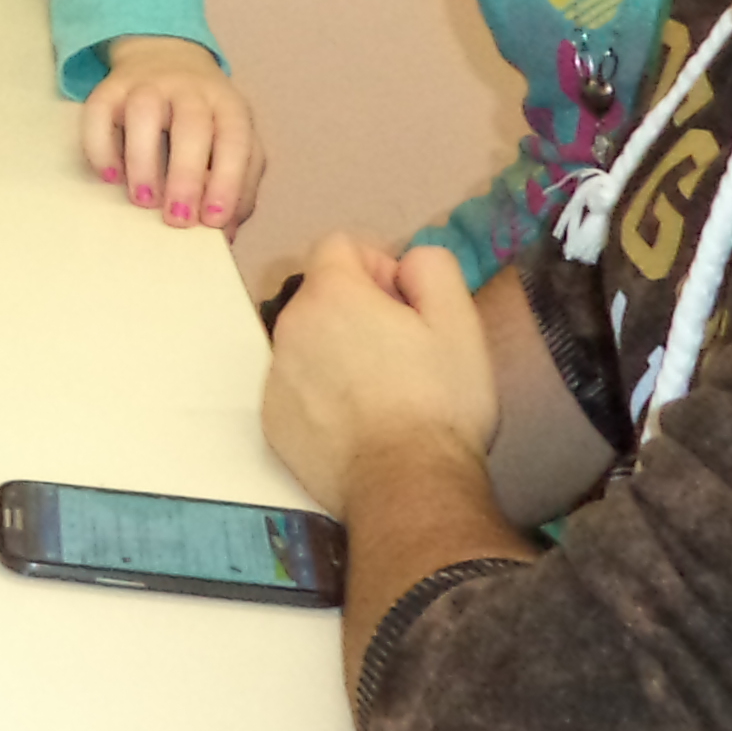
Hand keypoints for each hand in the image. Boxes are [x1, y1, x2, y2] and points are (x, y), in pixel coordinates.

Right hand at [77, 36, 267, 230]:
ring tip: (142, 200)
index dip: (227, 180)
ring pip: (143, 112)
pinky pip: (99, 111)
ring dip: (143, 160)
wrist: (166, 57)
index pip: (235, 140)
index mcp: (228, 105)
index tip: (213, 220)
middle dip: (185, 177)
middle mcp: (190, 89)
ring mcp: (148, 84)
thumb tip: (226, 234)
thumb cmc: (205, 119)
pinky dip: (101, 146)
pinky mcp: (111, 87)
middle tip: (177, 219)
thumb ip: (238, 185)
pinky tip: (110, 177)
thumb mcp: (232, 143)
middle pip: (192, 125)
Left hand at [259, 236, 497, 516]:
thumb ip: (431, 266)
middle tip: (403, 350)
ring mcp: (274, 376)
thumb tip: (406, 262)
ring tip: (383, 393)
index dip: (379, 265)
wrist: (406, 485)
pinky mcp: (272, 421)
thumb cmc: (439, 401)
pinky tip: (359, 425)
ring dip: (338, 351)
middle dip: (358, 309)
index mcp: (330, 293)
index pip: (339, 245)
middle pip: (321, 295)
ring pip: (308, 342)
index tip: (406, 305)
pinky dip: (322, 394)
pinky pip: (297, 388)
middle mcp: (289, 326)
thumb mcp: (459, 320)